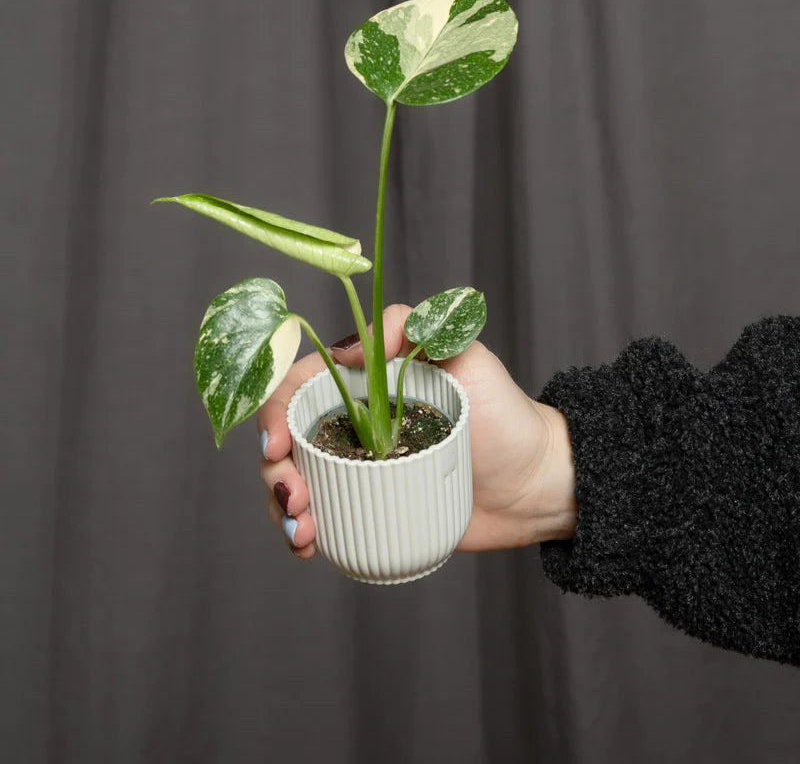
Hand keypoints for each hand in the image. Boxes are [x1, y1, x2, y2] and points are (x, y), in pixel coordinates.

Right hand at [257, 304, 576, 558]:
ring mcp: (359, 468)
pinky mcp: (370, 507)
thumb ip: (414, 328)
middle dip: (273, 468)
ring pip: (296, 478)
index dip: (273, 410)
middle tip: (294, 497)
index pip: (300, 384)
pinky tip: (309, 544)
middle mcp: (353, 421)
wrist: (536, 485)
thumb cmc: (505, 413)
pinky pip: (324, 515)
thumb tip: (344, 348)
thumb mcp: (465, 354)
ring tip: (303, 531)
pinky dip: (304, 530)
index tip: (275, 444)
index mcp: (365, 381)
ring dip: (281, 505)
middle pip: (287, 437)